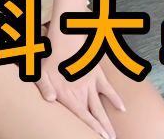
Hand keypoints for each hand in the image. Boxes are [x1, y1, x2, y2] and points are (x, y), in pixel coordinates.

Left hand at [35, 22, 124, 138]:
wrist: (66, 35)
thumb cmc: (50, 54)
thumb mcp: (41, 70)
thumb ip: (44, 86)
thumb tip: (49, 99)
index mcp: (68, 93)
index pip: (82, 116)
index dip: (91, 128)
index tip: (100, 137)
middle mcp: (81, 91)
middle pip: (94, 115)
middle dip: (102, 130)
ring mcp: (91, 83)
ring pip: (101, 106)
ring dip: (107, 121)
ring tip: (113, 134)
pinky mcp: (96, 74)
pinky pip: (108, 89)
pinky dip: (115, 99)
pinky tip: (122, 108)